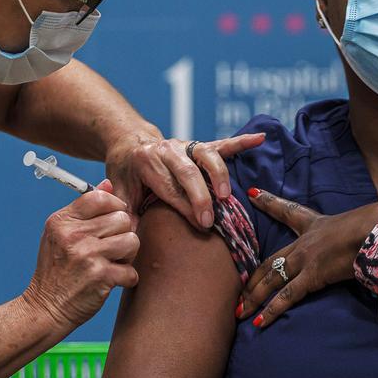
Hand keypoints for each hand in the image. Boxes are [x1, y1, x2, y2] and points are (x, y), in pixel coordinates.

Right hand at [23, 179, 139, 329]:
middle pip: (122, 218)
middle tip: (111, 248)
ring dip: (127, 255)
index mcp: (62, 221)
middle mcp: (74, 235)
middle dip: (122, 233)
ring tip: (114, 262)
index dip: (114, 206)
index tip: (113, 219)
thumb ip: (84, 209)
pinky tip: (113, 280)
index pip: (100, 197)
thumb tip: (108, 183)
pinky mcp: (101, 277)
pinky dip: (126, 278)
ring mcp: (88, 255)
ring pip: (132, 241)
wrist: (44, 308)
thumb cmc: (55, 269)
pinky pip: (131, 270)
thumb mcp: (59, 234)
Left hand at [105, 132, 265, 230]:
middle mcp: (166, 150)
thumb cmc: (125, 172)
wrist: (128, 143)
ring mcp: (184, 145)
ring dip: (219, 174)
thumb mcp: (118, 191)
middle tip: (210, 220)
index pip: (169, 186)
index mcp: (146, 162)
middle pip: (187, 172)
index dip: (184, 206)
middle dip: (201, 196)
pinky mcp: (197, 145)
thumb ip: (125, 214)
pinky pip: (221, 142)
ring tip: (227, 195)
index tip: (199, 225)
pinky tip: (259, 139)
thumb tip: (130, 238)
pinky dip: (241, 141)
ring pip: (205, 154)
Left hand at [238, 188, 377, 328]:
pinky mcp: (311, 276)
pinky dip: (271, 310)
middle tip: (237, 287)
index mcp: (317, 222)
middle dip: (252, 277)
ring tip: (240, 311)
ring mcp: (305, 259)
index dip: (268, 201)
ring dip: (254, 297)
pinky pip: (286, 297)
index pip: (287, 209)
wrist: (376, 229)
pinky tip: (259, 322)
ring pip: (271, 279)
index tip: (251, 194)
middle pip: (270, 259)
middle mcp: (304, 242)